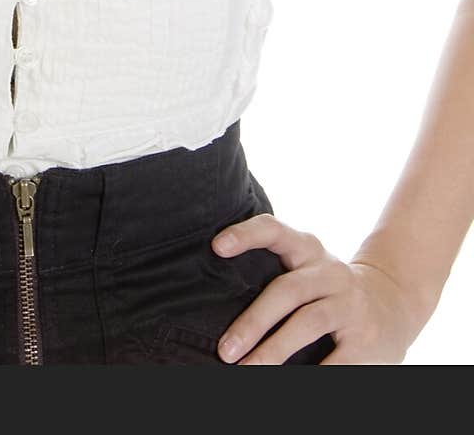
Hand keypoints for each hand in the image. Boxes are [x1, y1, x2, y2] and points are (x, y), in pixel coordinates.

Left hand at [210, 214, 422, 363]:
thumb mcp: (307, 269)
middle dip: (253, 321)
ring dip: (274, 349)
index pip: (274, 230)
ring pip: (308, 322)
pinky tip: (287, 381)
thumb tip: (218, 305)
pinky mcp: (365, 338)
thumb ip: (274, 274)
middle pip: (287, 289)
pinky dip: (310, 372)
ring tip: (247, 369)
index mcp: (308, 250)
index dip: (246, 234)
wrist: (395, 302)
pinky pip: (334, 359)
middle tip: (225, 350)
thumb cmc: (329, 289)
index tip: (216, 246)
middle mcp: (329, 271)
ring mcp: (349, 303)